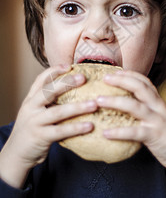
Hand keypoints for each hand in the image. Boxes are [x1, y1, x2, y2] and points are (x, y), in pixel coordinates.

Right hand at [0, 65, 96, 187]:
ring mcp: (35, 122)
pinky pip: (61, 131)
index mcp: (31, 99)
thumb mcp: (35, 112)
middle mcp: (31, 107)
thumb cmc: (32, 130)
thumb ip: (48, 102)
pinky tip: (89, 126)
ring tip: (94, 104)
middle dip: (67, 83)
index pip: (41, 80)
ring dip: (78, 107)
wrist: (16, 154)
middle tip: (83, 78)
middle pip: (49, 91)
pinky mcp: (40, 137)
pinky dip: (76, 128)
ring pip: (58, 111)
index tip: (70, 66)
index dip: (54, 70)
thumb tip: (74, 92)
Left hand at [97, 70, 165, 191]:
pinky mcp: (154, 136)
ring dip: (115, 101)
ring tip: (98, 101)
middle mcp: (157, 107)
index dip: (129, 74)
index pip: (144, 81)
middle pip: (139, 88)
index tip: (114, 71)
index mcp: (157, 101)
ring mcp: (156, 120)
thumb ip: (145, 107)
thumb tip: (123, 103)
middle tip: (104, 78)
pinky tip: (105, 133)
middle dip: (121, 80)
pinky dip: (119, 132)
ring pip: (135, 107)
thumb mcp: (158, 115)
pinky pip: (135, 132)